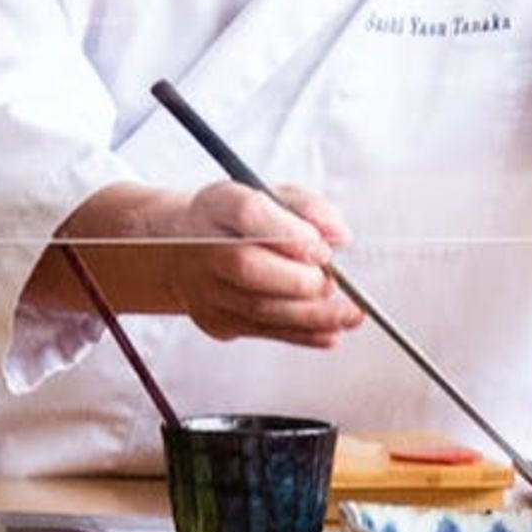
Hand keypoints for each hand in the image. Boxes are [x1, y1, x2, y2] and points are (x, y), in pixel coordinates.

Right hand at [53, 179, 362, 344]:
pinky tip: (331, 331)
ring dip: (312, 315)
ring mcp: (204, 289)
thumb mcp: (272, 196)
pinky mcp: (214, 321)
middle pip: (245, 266)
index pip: (247, 212)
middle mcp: (201, 246)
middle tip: (332, 281)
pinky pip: (263, 332)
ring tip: (348, 313)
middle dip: (300, 280)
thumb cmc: (237, 222)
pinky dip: (303, 334)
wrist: (183, 251)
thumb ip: (308, 209)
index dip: (287, 231)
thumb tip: (338, 235)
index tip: (322, 247)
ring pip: (258, 308)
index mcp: (216, 204)